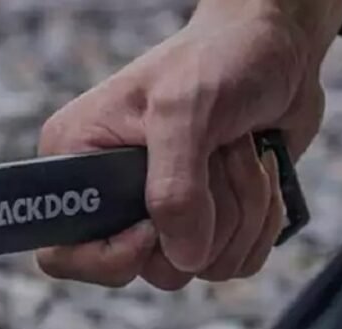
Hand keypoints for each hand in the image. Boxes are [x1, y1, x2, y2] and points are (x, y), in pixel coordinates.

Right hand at [35, 0, 341, 289]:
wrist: (279, 46)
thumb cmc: (219, 57)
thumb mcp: (185, 109)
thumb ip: (175, 189)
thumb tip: (183, 258)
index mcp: (76, 168)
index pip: (61, 254)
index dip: (107, 258)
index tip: (150, 229)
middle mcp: (111, 203)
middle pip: (142, 269)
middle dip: (198, 219)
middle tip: (218, 156)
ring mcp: (160, 220)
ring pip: (195, 268)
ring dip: (240, 211)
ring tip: (244, 152)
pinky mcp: (204, 228)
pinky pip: (233, 263)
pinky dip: (261, 222)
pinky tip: (262, 170)